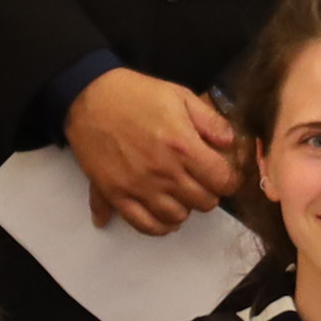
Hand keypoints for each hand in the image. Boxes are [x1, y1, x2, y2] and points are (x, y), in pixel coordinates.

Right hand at [64, 66, 239, 234]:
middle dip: (208, 192)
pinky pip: (144, 225)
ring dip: (184, 208)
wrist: (89, 97)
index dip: (229, 180)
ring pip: (177, 217)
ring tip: (180, 195)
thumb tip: (230, 144)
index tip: (224, 175)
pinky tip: (163, 215)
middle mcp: (164, 172)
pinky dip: (159, 226)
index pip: (222, 180)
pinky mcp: (116, 194)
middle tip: (201, 182)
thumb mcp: (180, 95)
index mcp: (183, 145)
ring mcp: (139, 187)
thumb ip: (210, 121)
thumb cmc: (135, 94)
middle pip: (203, 202)